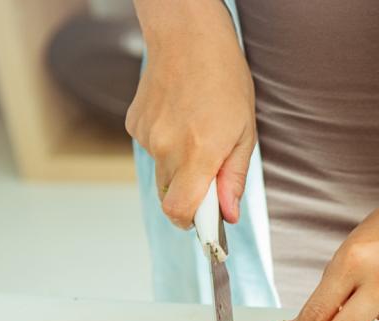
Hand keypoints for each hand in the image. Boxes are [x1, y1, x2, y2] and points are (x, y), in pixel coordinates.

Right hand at [126, 0, 254, 225]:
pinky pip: (150, 151)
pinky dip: (166, 147)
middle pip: (170, 197)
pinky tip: (180, 122)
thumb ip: (233, 178)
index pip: (179, 210)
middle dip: (190, 196)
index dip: (190, 223)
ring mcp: (146, 136)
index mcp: (199, 152)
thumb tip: (228, 214)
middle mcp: (167, 147)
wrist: (188, 38)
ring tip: (197, 136)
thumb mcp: (244, 133)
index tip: (203, 223)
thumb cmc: (224, 81)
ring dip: (178, 169)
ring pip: (161, 174)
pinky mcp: (134, 124)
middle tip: (210, 176)